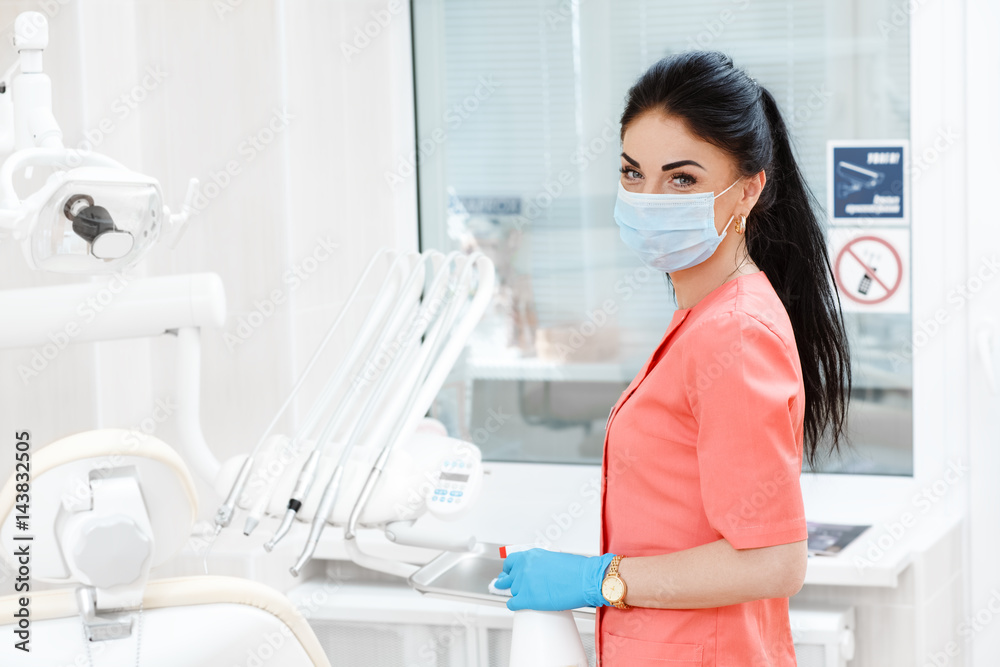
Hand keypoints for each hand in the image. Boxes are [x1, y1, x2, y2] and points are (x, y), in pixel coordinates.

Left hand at [493, 549, 615, 610]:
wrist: (585, 580)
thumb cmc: (576, 570)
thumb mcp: (553, 558)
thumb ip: (539, 564)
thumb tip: (535, 571)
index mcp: (530, 556)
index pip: (510, 562)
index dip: (509, 569)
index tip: (508, 573)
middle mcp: (523, 568)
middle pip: (508, 578)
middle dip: (508, 582)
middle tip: (507, 585)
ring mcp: (523, 584)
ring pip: (512, 591)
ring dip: (516, 593)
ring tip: (520, 596)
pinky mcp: (527, 599)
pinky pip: (512, 603)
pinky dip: (514, 605)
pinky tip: (517, 605)